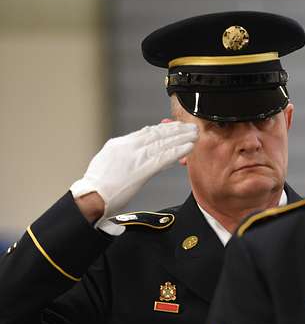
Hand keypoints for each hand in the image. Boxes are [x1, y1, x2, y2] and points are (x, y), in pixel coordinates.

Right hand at [70, 121, 197, 219]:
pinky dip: (177, 151)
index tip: (175, 127)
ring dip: (181, 138)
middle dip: (175, 130)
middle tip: (190, 127)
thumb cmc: (98, 186)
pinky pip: (163, 158)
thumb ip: (122, 154)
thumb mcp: (107, 162)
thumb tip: (134, 149)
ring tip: (194, 135)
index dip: (163, 129)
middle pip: (156, 134)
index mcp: (119, 144)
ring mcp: (135, 157)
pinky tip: (188, 148)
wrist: (92, 196)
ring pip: (163, 144)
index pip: (145, 133)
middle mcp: (128, 147)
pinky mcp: (142, 170)